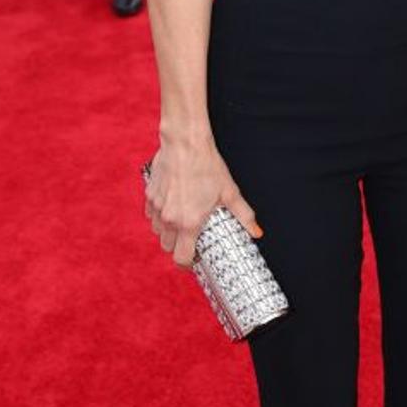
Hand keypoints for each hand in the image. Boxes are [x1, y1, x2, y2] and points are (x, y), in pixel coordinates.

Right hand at [144, 140, 261, 268]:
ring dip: (168, 233)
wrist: (185, 143)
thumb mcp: (230, 192)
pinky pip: (151, 216)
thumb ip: (244, 216)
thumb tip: (257, 232)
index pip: (181, 258)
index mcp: (188, 223)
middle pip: (167, 248)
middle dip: (178, 248)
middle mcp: (169, 219)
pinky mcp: (150, 196)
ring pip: (158, 232)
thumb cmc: (208, 166)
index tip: (195, 260)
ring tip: (182, 224)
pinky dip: (159, 218)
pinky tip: (172, 208)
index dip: (188, 263)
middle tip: (191, 240)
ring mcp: (157, 207)